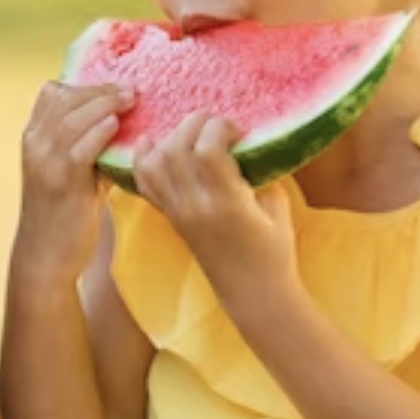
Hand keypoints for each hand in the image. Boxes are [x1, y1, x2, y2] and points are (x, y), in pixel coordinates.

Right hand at [13, 81, 132, 285]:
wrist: (45, 254)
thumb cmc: (63, 214)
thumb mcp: (70, 172)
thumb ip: (86, 148)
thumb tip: (119, 125)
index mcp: (33, 138)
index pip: (51, 93)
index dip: (82, 86)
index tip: (111, 87)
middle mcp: (35, 145)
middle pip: (64, 98)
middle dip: (100, 89)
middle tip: (130, 89)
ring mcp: (46, 163)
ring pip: (72, 117)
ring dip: (105, 103)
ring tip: (131, 99)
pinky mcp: (62, 182)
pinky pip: (79, 147)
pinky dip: (98, 131)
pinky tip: (116, 125)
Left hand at [131, 114, 298, 317]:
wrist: (252, 294)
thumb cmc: (273, 252)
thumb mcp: (276, 207)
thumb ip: (260, 172)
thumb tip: (246, 143)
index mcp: (227, 203)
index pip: (206, 149)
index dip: (219, 127)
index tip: (236, 130)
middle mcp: (195, 206)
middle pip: (176, 148)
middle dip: (194, 124)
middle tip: (215, 125)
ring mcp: (178, 213)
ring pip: (154, 162)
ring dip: (170, 137)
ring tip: (191, 132)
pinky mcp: (170, 218)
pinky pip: (145, 183)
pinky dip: (143, 158)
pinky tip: (152, 142)